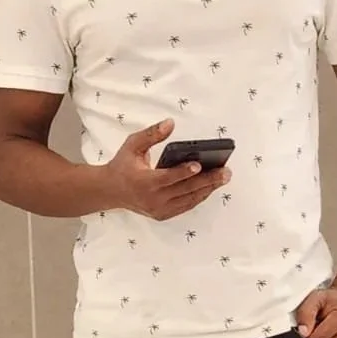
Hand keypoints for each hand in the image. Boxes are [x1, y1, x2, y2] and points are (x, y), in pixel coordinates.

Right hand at [103, 120, 229, 220]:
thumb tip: (170, 123)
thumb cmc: (123, 165)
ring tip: (223, 177)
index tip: (198, 164)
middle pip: (184, 190)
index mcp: (144, 182)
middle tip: (225, 171)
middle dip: (207, 180)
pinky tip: (211, 186)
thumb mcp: (132, 145)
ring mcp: (159, 209)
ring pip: (189, 200)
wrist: (111, 191)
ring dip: (208, 189)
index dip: (183, 172)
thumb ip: (151, 134)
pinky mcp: (163, 215)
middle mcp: (153, 199)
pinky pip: (186, 206)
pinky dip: (199, 196)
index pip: (167, 177)